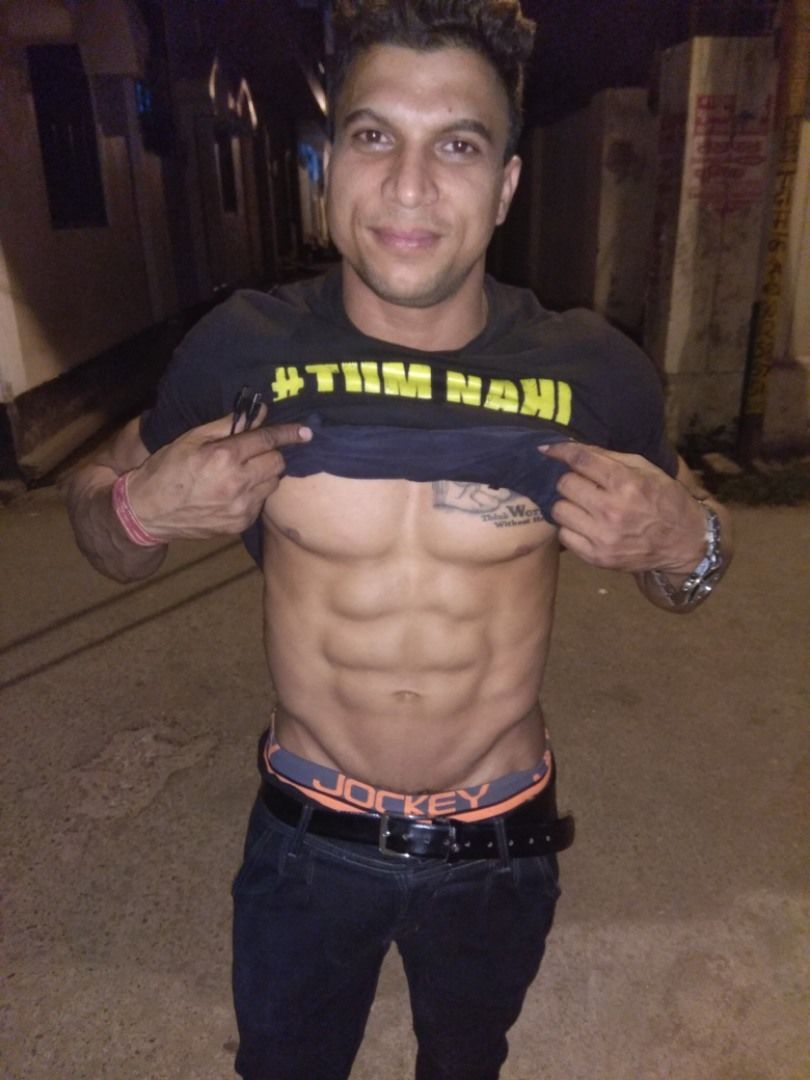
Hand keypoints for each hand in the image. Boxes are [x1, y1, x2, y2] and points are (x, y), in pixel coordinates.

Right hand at [125, 407, 311, 540]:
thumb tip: (259, 412)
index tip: (304, 431)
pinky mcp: (240, 524)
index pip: (267, 440)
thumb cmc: (167, 469)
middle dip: (271, 454)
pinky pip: (261, 503)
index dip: (287, 433)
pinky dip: (255, 493)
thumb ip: (228, 425)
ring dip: (265, 474)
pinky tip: (235, 491)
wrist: (147, 512)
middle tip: (256, 452)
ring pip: (272, 484)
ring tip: (243, 472)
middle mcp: (236, 483)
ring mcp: (240, 507)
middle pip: (276, 463)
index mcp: (224, 457)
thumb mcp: (192, 439)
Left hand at [539, 442, 705, 574]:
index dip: (560, 451)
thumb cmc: (664, 499)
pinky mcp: (597, 557)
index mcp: (627, 483)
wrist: (684, 542)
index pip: (580, 460)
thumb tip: (570, 447)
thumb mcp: (645, 469)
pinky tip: (586, 524)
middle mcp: (612, 510)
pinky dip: (571, 527)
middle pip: (565, 484)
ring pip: (559, 510)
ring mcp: (603, 537)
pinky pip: (564, 535)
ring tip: (583, 505)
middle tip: (582, 484)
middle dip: (570, 480)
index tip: (548, 449)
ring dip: (568, 504)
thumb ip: (608, 457)